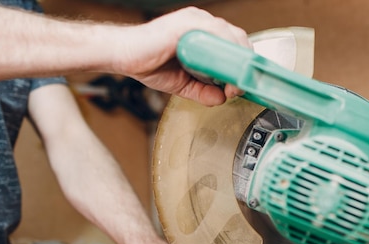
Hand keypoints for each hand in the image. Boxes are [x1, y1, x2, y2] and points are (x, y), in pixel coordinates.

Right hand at [113, 7, 248, 105]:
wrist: (124, 56)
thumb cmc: (148, 62)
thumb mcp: (183, 84)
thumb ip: (203, 92)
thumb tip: (221, 98)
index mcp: (202, 34)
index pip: (233, 45)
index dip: (242, 66)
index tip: (241, 86)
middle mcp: (202, 24)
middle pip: (237, 39)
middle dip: (244, 66)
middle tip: (238, 88)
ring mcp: (196, 21)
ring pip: (231, 36)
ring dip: (238, 63)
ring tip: (233, 85)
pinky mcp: (188, 23)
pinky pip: (216, 33)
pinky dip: (225, 53)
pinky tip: (225, 71)